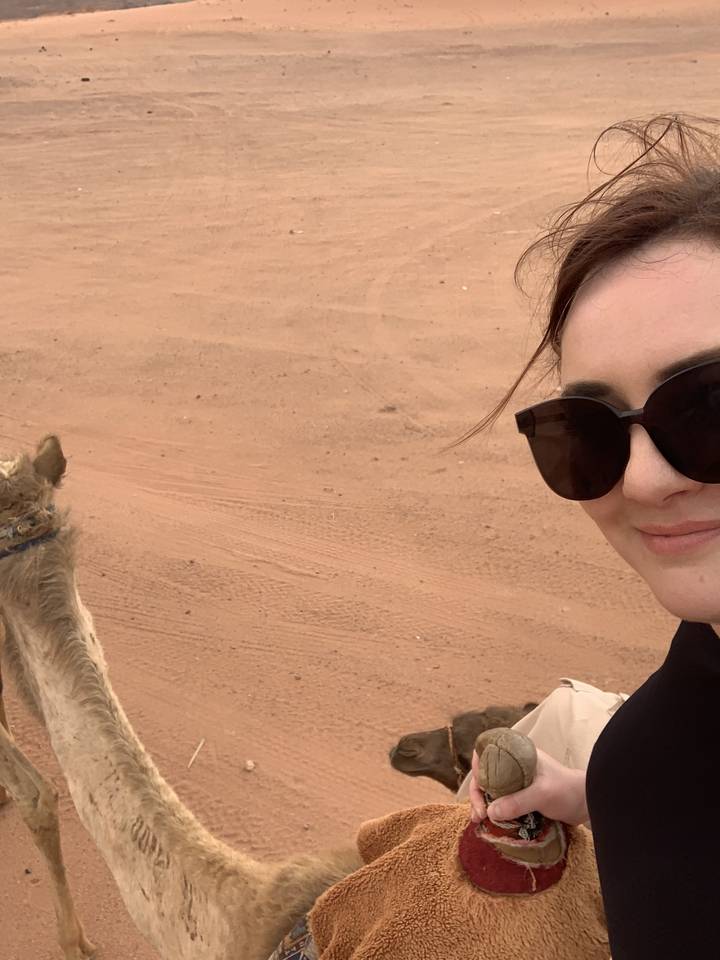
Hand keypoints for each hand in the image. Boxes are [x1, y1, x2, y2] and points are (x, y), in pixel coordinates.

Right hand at [469, 746, 587, 826]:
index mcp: (517, 754)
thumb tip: (490, 812)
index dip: (477, 770)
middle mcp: (513, 766)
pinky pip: (503, 802)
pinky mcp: (522, 797)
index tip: (479, 791)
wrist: (587, 804)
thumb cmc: (567, 791)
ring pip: (492, 790)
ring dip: (483, 804)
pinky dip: (494, 812)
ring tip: (479, 822)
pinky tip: (491, 824)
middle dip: (477, 794)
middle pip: (486, 775)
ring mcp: (517, 782)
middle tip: (478, 815)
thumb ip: (518, 802)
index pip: (487, 754)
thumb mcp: (542, 794)